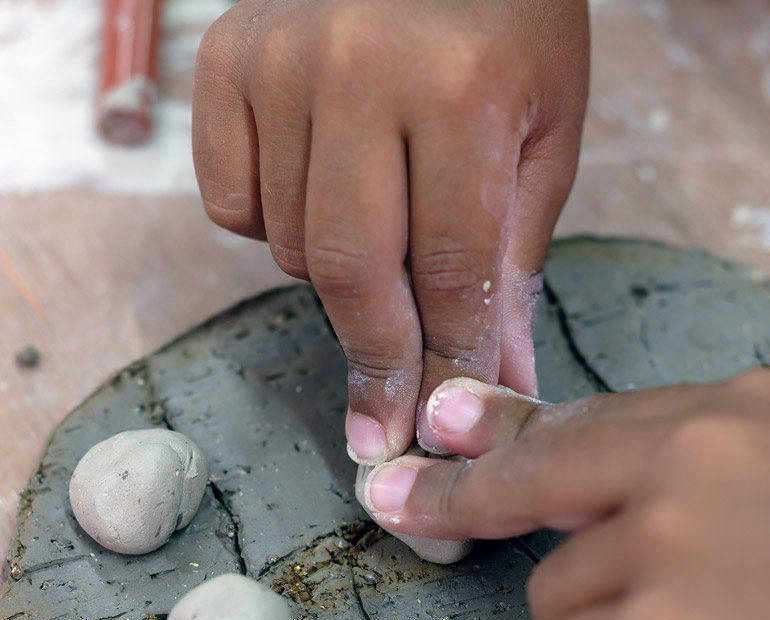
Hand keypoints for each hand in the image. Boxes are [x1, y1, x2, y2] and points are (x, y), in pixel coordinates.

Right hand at [193, 0, 589, 461]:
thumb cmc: (509, 19)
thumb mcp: (545, 130)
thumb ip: (511, 257)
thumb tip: (493, 379)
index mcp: (460, 92)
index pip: (449, 268)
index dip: (447, 360)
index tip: (438, 428)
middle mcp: (358, 73)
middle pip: (351, 271)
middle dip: (375, 360)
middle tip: (381, 426)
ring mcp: (279, 63)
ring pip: (289, 244)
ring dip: (337, 276)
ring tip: (381, 235)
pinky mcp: (224, 60)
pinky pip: (230, 203)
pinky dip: (269, 224)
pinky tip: (319, 188)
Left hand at [360, 372, 769, 619]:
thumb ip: (748, 489)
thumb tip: (654, 523)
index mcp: (752, 411)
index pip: (602, 417)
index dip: (519, 430)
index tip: (455, 425)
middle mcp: (694, 452)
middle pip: (537, 473)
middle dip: (462, 496)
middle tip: (403, 501)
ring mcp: (661, 535)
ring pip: (557, 599)